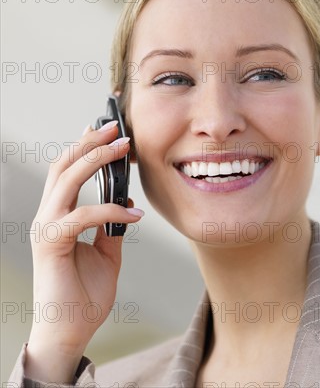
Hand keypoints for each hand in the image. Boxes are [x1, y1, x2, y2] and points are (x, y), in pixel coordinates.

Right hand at [24, 121, 143, 382]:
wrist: (71, 329)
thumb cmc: (85, 293)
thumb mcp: (106, 252)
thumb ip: (111, 226)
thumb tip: (127, 203)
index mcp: (58, 216)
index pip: (67, 172)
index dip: (84, 147)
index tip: (105, 129)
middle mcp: (48, 217)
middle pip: (64, 166)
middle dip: (90, 142)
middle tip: (118, 128)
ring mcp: (46, 228)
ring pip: (67, 180)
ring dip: (96, 160)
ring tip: (123, 149)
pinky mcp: (52, 244)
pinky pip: (83, 216)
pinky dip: (111, 210)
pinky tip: (135, 214)